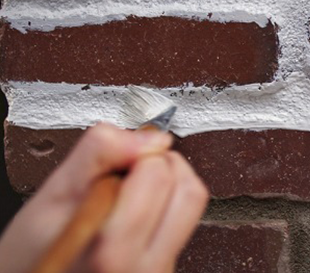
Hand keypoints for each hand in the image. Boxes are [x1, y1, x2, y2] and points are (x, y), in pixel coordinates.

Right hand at [0, 123, 208, 272]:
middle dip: (156, 165)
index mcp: (113, 251)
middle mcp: (145, 266)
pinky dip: (164, 204)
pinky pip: (183, 224)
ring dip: (167, 181)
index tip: (111, 163)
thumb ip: (96, 158)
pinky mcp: (165, 267)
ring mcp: (159, 269)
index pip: (158, 174)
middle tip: (121, 173)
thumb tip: (147, 136)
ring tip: (128, 188)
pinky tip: (131, 211)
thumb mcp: (49, 202)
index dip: (135, 154)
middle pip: (186, 189)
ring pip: (191, 204)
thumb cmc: (31, 256)